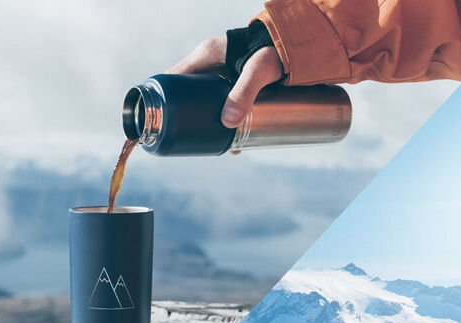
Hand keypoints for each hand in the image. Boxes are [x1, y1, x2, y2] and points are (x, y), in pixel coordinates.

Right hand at [167, 36, 285, 130]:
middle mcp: (211, 63)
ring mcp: (223, 71)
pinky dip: (225, 114)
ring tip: (212, 141)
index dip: (166, 95)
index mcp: (206, 55)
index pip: (174, 76)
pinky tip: (232, 134)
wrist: (296, 43)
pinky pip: (223, 98)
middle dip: (189, 112)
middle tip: (191, 133)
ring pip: (207, 97)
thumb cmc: (273, 50)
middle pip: (189, 90)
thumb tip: (228, 123)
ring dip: (208, 116)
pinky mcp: (237, 79)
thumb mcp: (256, 72)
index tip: (164, 116)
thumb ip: (243, 94)